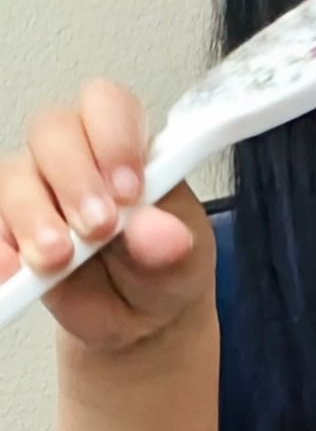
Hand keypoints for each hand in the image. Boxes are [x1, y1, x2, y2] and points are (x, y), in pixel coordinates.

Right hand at [0, 81, 212, 351]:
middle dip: (73, 179)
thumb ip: (172, 246)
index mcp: (128, 149)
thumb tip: (160, 232)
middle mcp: (77, 157)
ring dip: (33, 217)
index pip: (110, 106)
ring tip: (58, 257)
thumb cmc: (163, 274)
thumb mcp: (183, 265)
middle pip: (53, 132)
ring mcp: (38, 187)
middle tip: (98, 228)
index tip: (129, 189)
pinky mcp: (10, 223)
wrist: (141, 324)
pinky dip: (1, 246)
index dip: (114, 138)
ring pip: (14, 175)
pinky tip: (14, 270)